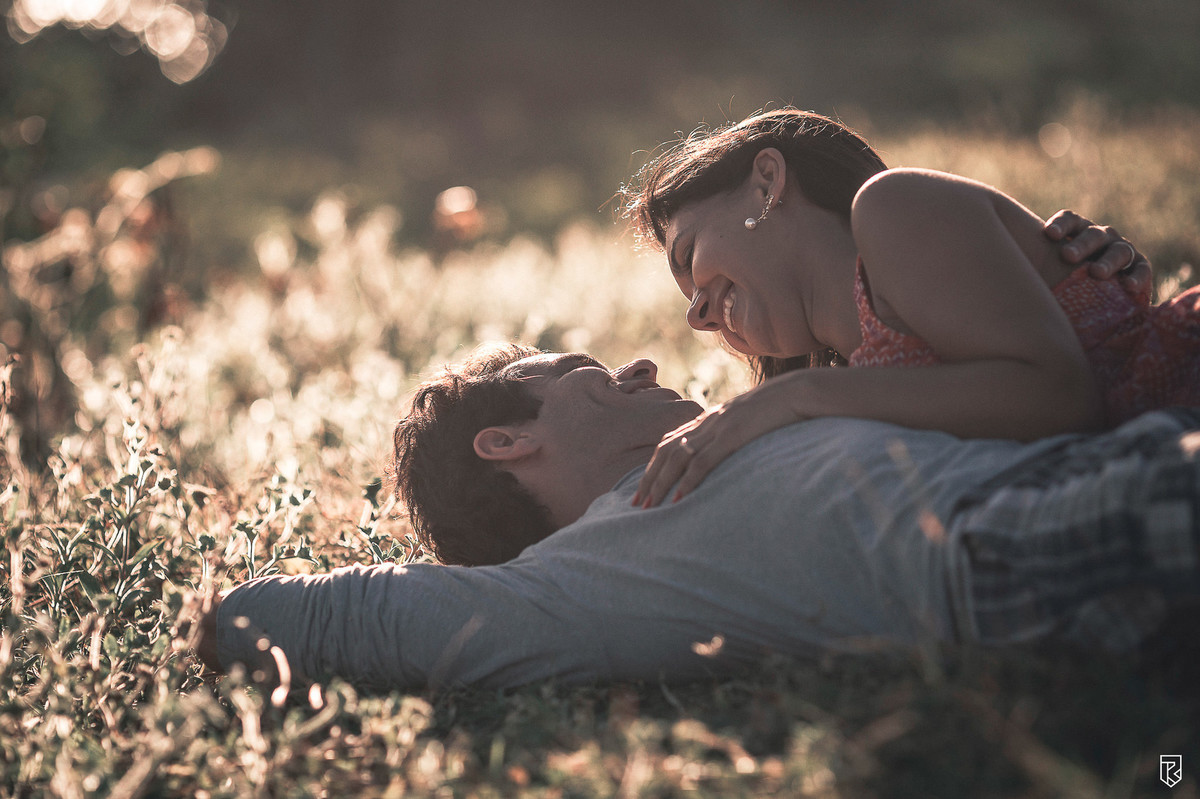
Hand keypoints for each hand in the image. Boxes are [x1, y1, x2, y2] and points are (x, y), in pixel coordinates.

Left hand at [633, 383, 798, 506]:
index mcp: (711, 419)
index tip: (643, 488)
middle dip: (648, 479)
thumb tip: (730, 455)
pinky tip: (677, 498)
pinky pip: (703, 461)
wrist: (801, 391)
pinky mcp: (732, 435)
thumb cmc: (782, 409)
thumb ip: (736, 436)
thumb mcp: (752, 422)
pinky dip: (687, 481)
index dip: (653, 466)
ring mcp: (719, 427)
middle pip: (665, 450)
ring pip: (677, 457)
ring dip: (659, 484)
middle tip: (635, 504)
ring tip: (648, 506)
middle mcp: (708, 422)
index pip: (670, 442)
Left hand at [1044, 209, 1152, 304]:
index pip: (1071, 220)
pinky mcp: (1138, 268)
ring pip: (1118, 250)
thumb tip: (1006, 269)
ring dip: (1108, 260)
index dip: (1061, 225)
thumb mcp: (1048, 271)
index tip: (1048, 234)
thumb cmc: (1062, 283)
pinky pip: (1141, 269)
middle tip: (1067, 256)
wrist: (1096, 302)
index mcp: (1077, 233)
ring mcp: (1121, 250)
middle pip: (1092, 234)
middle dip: (1080, 244)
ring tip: (1096, 273)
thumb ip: (1035, 265)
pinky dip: (1136, 276)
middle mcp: (1101, 237)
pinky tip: (1128, 286)